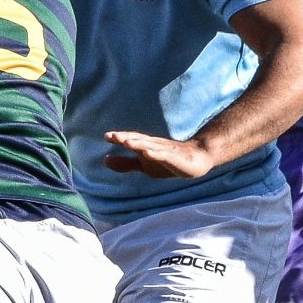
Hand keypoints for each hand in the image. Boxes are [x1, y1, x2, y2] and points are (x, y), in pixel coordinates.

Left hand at [102, 130, 216, 178]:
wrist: (198, 159)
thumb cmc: (168, 162)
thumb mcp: (144, 166)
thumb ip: (126, 163)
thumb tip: (104, 160)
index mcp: (147, 146)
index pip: (132, 140)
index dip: (120, 138)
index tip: (107, 136)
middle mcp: (156, 145)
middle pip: (140, 140)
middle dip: (127, 138)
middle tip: (113, 136)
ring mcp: (167, 151)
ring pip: (151, 146)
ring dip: (138, 144)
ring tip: (126, 142)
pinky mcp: (177, 158)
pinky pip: (165, 156)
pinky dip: (156, 154)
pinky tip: (147, 153)